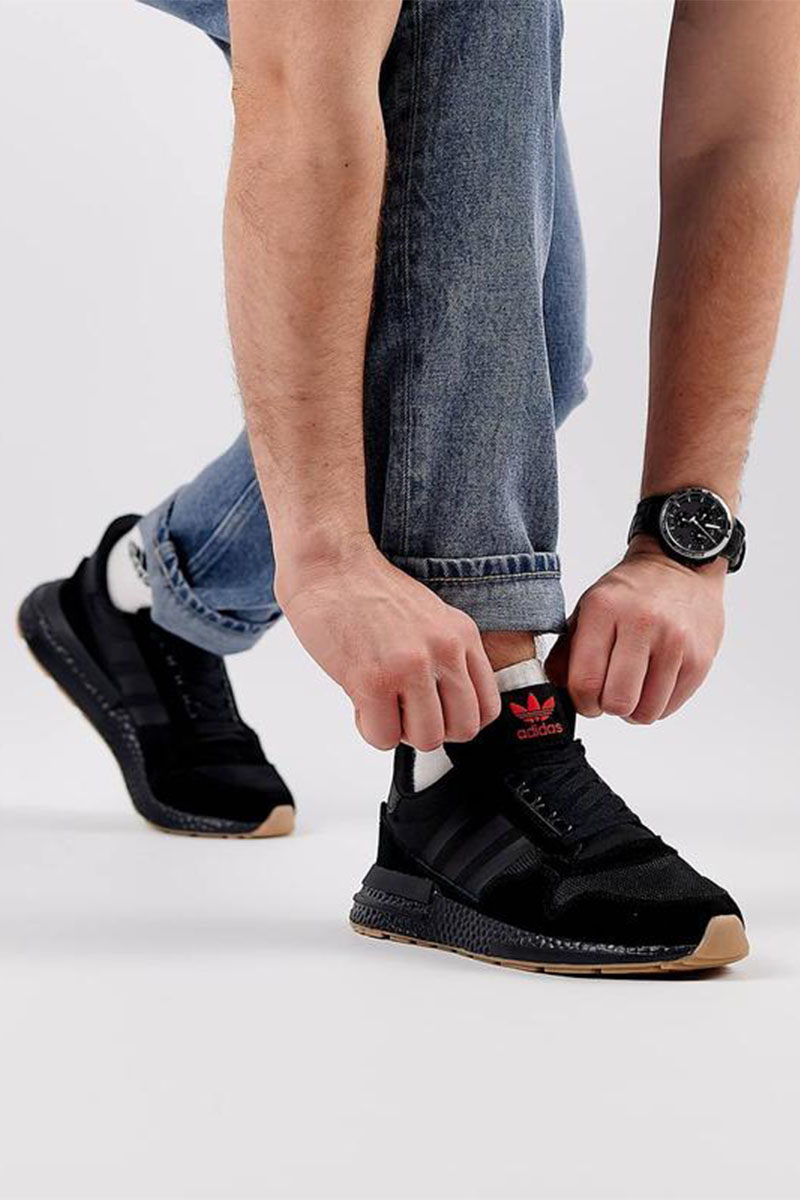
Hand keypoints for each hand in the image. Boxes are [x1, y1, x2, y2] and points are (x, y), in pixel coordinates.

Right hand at [276, 538, 500, 750]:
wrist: (328, 564)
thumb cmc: (368, 590)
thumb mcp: (429, 616)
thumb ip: (445, 655)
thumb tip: (445, 703)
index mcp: (461, 635)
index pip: (488, 706)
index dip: (459, 719)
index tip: (436, 712)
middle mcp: (443, 651)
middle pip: (462, 728)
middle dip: (431, 730)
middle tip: (405, 712)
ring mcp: (410, 667)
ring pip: (426, 739)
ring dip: (399, 731)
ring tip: (381, 705)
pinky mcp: (372, 681)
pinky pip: (383, 737)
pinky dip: (370, 728)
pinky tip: (360, 702)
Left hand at [546, 536, 724, 722]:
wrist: (680, 566)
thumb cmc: (630, 592)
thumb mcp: (588, 608)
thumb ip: (567, 650)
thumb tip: (556, 689)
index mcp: (605, 609)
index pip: (585, 680)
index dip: (582, 702)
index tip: (585, 699)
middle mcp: (642, 623)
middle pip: (617, 701)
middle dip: (607, 707)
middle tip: (609, 694)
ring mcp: (675, 642)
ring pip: (646, 711)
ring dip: (634, 710)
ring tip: (633, 688)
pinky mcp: (700, 658)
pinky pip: (671, 706)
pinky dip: (658, 704)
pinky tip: (653, 682)